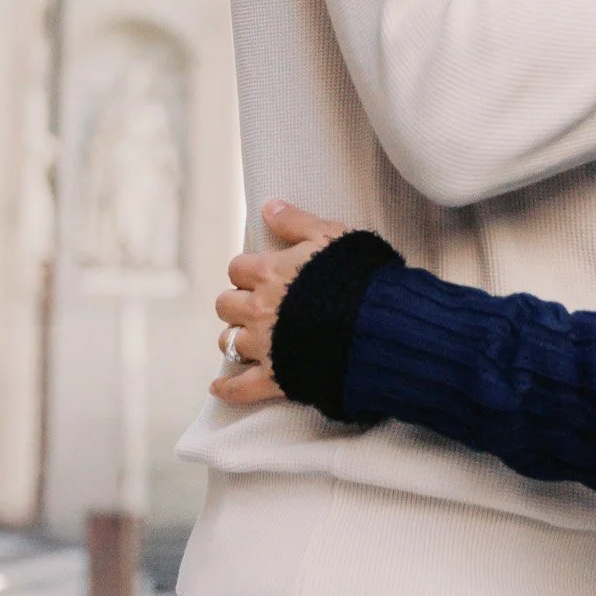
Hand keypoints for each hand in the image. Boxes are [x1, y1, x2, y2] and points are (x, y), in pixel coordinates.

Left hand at [210, 201, 345, 408]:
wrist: (376, 323)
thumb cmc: (358, 275)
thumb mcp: (331, 235)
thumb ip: (296, 221)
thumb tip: (268, 206)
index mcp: (269, 272)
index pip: (237, 268)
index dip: (249, 270)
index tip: (263, 274)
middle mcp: (258, 309)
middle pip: (225, 304)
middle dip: (238, 303)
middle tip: (257, 304)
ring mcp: (264, 345)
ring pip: (227, 342)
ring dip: (235, 338)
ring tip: (250, 337)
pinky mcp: (275, 376)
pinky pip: (239, 388)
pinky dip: (227, 389)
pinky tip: (219, 386)